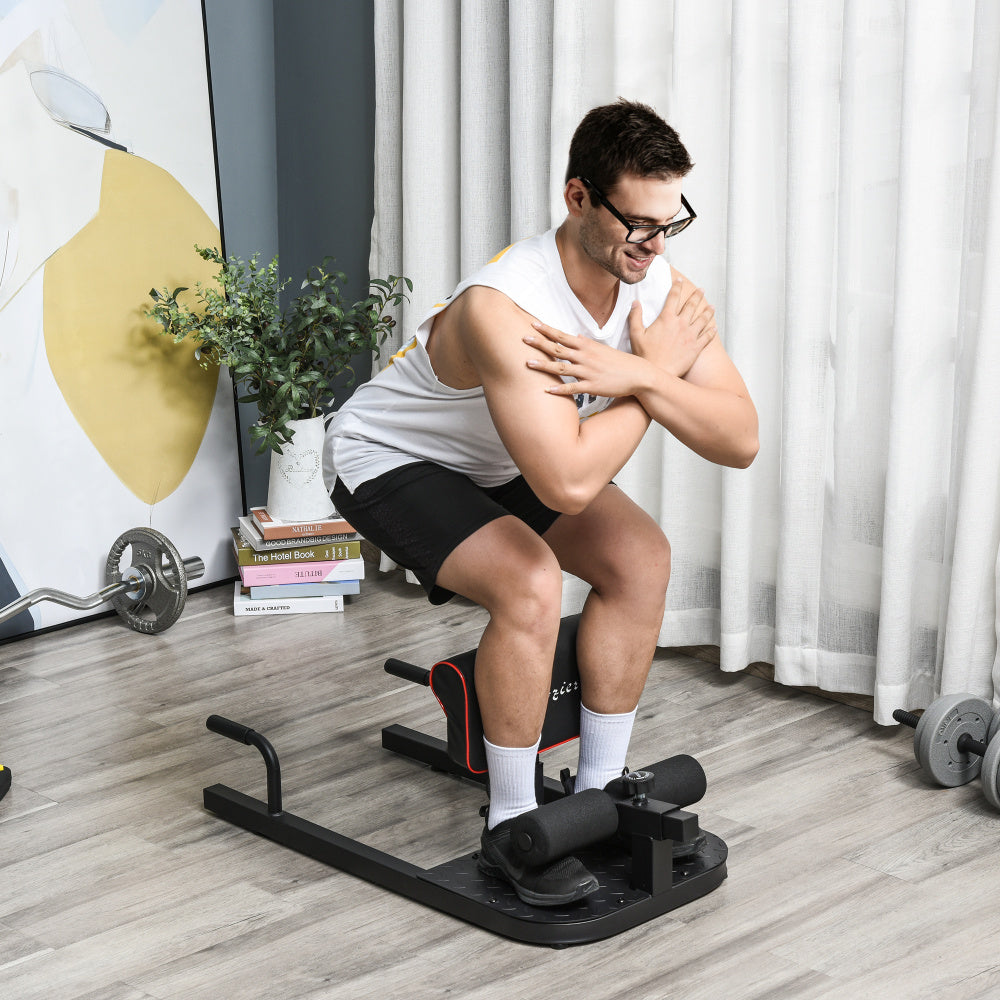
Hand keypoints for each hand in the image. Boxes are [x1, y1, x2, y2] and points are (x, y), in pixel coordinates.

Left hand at [523, 321, 648, 399]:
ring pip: (561, 368)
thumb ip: (586, 343)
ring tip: (527, 363)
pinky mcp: (592, 387)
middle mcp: (585, 357)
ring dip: (543, 365)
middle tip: (523, 338)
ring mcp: (588, 372)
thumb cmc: (620, 362)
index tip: (533, 323)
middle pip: (558, 349)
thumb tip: (575, 336)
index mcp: (587, 346)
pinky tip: (546, 389)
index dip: (547, 330)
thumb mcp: (602, 349)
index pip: (562, 336)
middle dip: (540, 343)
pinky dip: (559, 389)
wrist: (639, 374)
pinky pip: (572, 388)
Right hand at [630, 271, 716, 377]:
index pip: (673, 297)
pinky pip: (707, 337)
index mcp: (667, 319)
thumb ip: (635, 316)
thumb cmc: (646, 356)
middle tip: (701, 290)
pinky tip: (714, 328)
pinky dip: (711, 332)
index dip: (676, 287)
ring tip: (711, 307)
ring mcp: (690, 336)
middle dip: (696, 296)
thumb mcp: (635, 334)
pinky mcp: (696, 348)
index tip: (679, 280)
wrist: (658, 373)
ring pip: (703, 319)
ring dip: (708, 312)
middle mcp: (681, 324)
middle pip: (691, 305)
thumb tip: (635, 303)